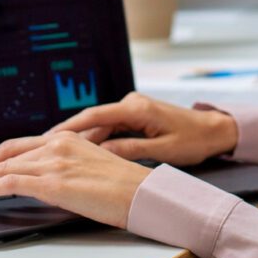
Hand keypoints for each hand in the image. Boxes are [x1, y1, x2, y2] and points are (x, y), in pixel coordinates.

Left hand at [0, 130, 150, 226]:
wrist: (143, 194)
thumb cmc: (124, 188)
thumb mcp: (90, 168)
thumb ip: (66, 168)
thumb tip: (45, 182)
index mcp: (65, 139)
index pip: (19, 146)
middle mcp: (56, 144)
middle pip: (5, 154)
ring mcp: (53, 162)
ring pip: (2, 168)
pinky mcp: (52, 182)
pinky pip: (9, 183)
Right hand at [49, 92, 239, 165]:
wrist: (214, 129)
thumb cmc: (193, 140)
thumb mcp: (162, 149)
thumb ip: (130, 149)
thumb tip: (100, 154)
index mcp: (136, 108)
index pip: (95, 116)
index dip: (70, 127)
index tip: (48, 137)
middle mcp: (131, 103)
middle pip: (92, 119)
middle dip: (67, 133)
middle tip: (43, 147)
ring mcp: (133, 107)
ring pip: (99, 123)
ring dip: (81, 137)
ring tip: (57, 152)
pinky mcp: (136, 114)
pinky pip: (110, 125)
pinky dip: (96, 137)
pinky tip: (84, 150)